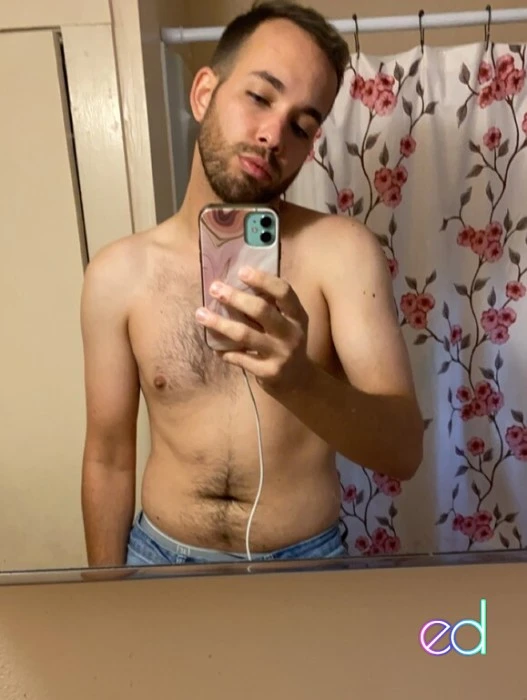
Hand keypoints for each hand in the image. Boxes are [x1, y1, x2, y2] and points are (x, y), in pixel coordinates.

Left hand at [195, 266, 310, 391]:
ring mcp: (281, 354)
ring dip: (220, 323)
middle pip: (262, 310)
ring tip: (200, 314)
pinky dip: (226, 351)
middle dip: (235, 298)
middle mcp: (292, 333)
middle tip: (214, 288)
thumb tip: (234, 283)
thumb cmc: (285, 342)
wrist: (299, 380)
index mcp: (297, 315)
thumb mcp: (287, 322)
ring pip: (245, 334)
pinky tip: (215, 347)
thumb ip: (270, 306)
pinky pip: (241, 358)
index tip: (241, 271)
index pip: (283, 291)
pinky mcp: (269, 372)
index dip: (263, 280)